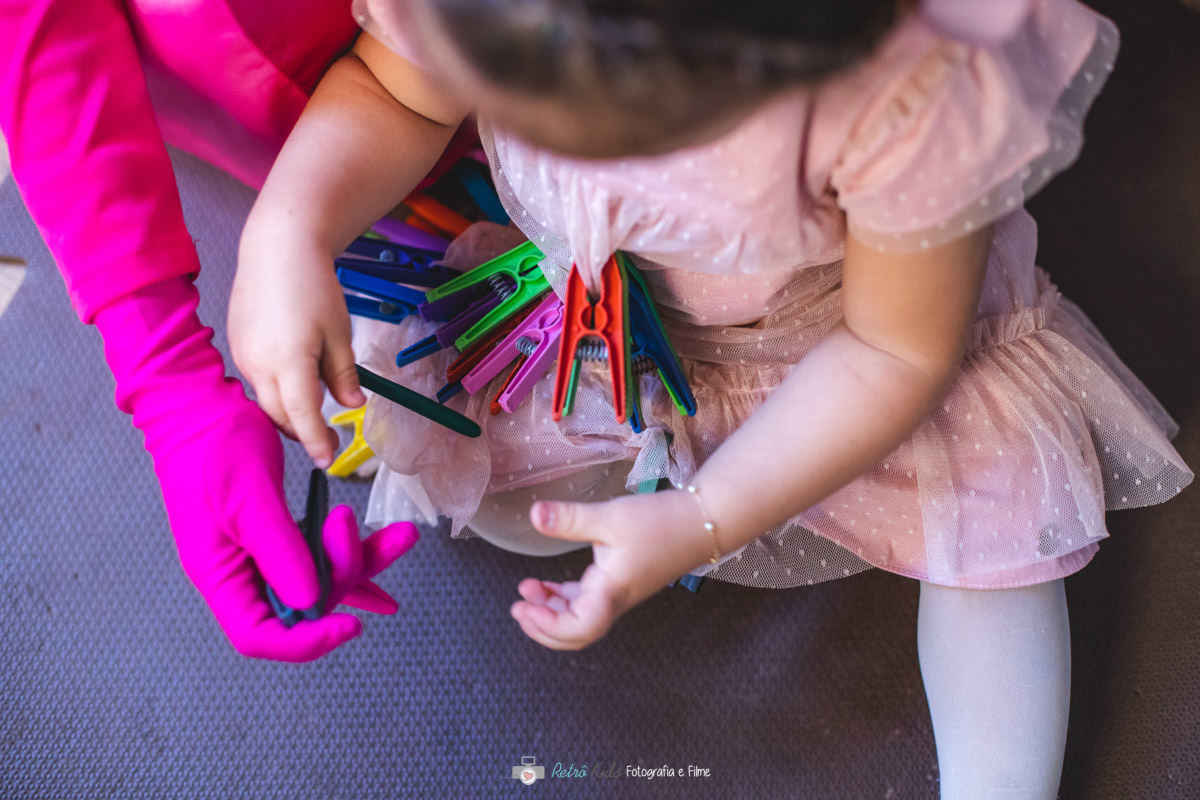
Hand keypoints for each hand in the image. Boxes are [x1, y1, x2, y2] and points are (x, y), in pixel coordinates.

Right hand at [97, 277, 415, 660]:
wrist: (204, 408)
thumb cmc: (213, 447)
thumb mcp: (248, 498)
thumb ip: (279, 550)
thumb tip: (310, 600)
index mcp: (220, 575)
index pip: (259, 635)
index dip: (304, 642)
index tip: (347, 627)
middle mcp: (242, 573)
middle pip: (302, 603)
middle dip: (345, 573)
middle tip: (363, 529)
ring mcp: (263, 555)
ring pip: (321, 575)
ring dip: (364, 558)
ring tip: (403, 534)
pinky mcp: (281, 535)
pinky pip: (323, 552)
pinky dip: (355, 545)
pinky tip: (389, 539)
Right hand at [231, 227, 362, 467]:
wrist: (277, 248)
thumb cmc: (312, 286)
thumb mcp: (338, 333)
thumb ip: (343, 374)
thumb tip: (352, 405)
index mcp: (288, 363)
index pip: (302, 417)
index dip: (316, 443)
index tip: (329, 461)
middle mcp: (258, 365)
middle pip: (280, 415)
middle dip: (304, 432)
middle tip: (332, 440)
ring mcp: (243, 356)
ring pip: (266, 400)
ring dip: (289, 412)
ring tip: (317, 413)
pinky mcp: (237, 346)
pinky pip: (257, 381)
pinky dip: (276, 391)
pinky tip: (295, 384)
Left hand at [510, 490, 713, 649]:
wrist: (703, 521)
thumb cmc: (661, 522)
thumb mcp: (611, 517)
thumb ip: (570, 518)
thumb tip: (534, 514)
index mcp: (611, 592)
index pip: (578, 629)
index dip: (547, 627)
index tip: (524, 608)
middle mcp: (614, 601)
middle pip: (576, 633)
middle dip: (543, 626)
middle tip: (517, 607)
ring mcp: (619, 594)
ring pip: (580, 618)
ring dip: (551, 611)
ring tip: (527, 590)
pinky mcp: (622, 583)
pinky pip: (589, 602)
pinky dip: (566, 598)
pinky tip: (550, 585)